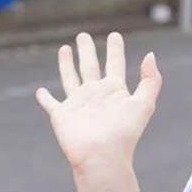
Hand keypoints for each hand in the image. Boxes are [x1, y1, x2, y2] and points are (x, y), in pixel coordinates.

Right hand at [35, 32, 161, 170]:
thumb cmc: (124, 132)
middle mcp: (96, 94)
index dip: (115, 49)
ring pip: (71, 78)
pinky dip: (45, 98)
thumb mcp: (144, 103)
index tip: (115, 35)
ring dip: (67, 64)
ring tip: (66, 48)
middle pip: (90, 66)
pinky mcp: (62, 115)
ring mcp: (78, 104)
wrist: (103, 156)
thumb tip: (150, 55)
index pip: (115, 64)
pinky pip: (51, 104)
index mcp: (115, 91)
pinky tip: (41, 91)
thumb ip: (150, 80)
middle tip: (84, 35)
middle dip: (88, 51)